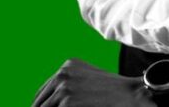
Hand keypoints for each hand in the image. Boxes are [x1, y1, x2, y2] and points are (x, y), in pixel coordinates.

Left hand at [31, 59, 154, 106]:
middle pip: (39, 104)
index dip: (42, 106)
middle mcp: (63, 73)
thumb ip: (68, 86)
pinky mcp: (66, 103)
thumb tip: (43, 103)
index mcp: (68, 66)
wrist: (129, 95)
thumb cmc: (111, 91)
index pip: (42, 93)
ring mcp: (63, 88)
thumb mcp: (87, 81)